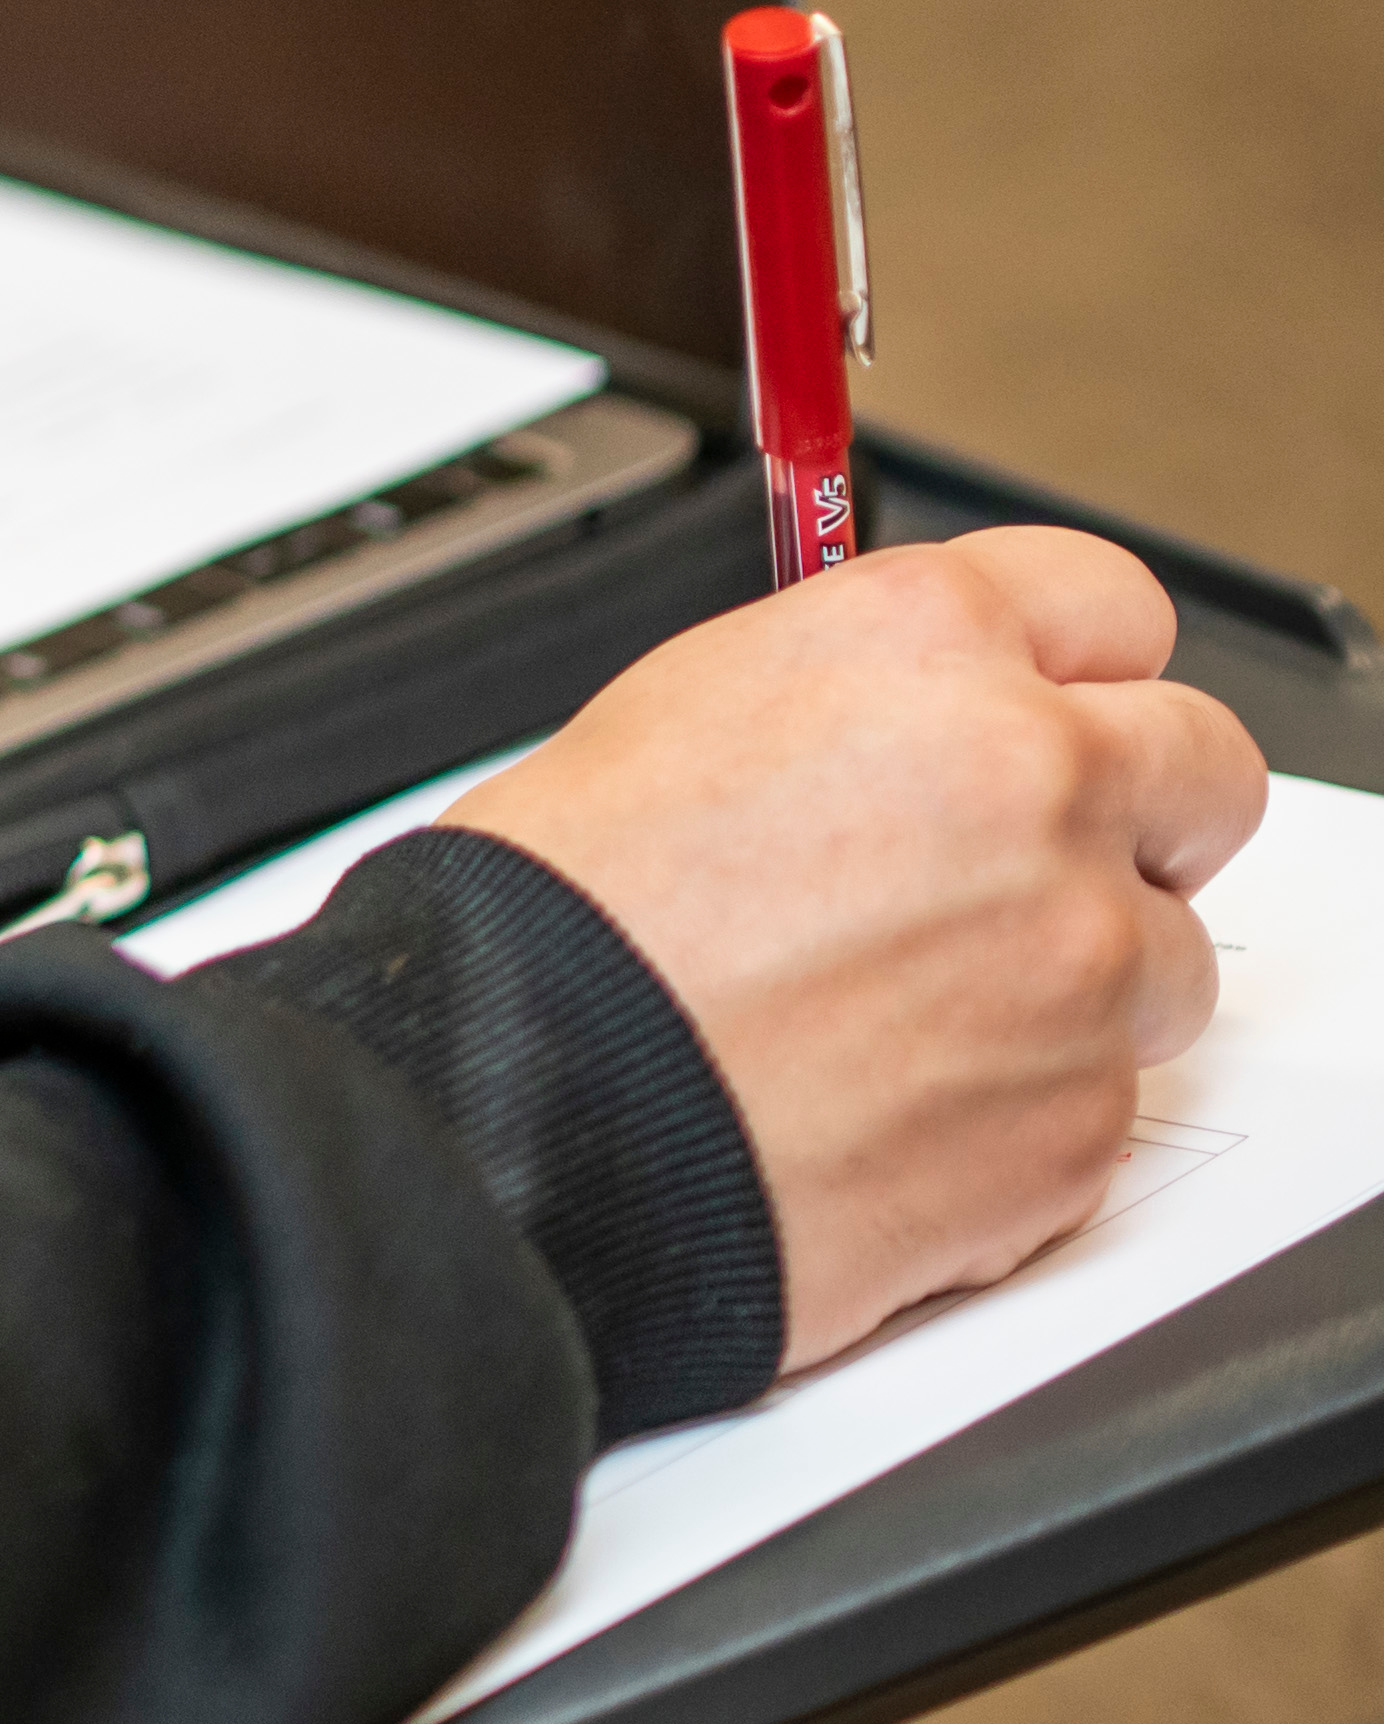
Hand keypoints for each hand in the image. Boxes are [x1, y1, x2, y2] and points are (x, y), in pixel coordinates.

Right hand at [450, 527, 1266, 1370]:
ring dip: (1072, 982)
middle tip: (1021, 870)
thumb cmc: (554, 918)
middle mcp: (1034, 779)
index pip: (1113, 602)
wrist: (516, 1109)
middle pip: (1205, 768)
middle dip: (1133, 818)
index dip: (1076, 668)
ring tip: (905, 1016)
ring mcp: (1078, 957)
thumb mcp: (683, 709)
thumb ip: (861, 693)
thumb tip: (934, 715)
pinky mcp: (1081, 1121)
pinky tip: (882, 1106)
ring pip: (1166, 958)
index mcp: (924, 645)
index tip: (1057, 709)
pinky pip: (1100, 1105)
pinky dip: (1015, 1112)